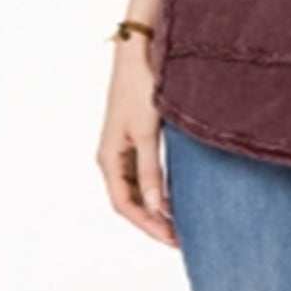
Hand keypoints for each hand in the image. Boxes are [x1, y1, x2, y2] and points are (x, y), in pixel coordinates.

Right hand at [95, 37, 178, 246]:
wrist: (139, 52)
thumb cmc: (140, 88)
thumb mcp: (148, 132)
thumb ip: (152, 170)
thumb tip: (157, 207)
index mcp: (109, 158)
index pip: (125, 205)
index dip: (148, 225)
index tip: (172, 239)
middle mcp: (113, 156)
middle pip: (131, 200)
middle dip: (154, 221)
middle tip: (181, 238)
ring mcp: (124, 146)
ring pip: (139, 187)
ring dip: (157, 206)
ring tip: (181, 222)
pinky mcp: (137, 135)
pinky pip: (145, 171)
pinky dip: (159, 187)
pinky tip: (176, 193)